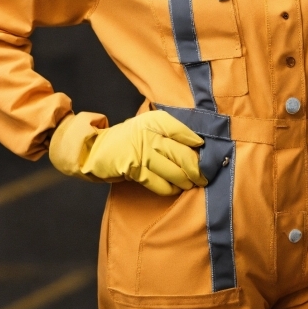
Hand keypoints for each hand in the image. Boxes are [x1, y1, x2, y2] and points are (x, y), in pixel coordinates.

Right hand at [50, 110, 206, 195]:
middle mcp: (150, 133)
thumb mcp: (149, 126)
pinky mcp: (134, 169)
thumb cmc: (128, 139)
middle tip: (206, 176)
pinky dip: (170, 189)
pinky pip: (160, 184)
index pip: (187, 133)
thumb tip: (199, 148)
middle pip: (185, 156)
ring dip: (186, 182)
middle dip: (199, 170)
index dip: (201, 147)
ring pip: (175, 172)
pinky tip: (173, 188)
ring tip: (191, 183)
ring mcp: (142, 151)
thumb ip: (170, 133)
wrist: (94, 149)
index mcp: (157, 120)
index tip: (213, 156)